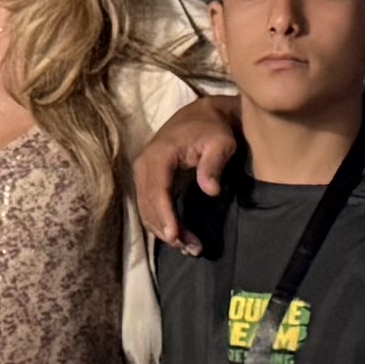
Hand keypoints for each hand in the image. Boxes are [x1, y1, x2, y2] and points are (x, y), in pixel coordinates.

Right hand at [129, 93, 242, 245]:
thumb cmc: (213, 129)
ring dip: (164, 231)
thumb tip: (211, 190)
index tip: (175, 235)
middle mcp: (144, 164)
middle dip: (167, 230)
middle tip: (190, 248)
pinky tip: (180, 237)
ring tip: (189, 248)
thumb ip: (214, 164)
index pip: (157, 190)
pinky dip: (161, 224)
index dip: (164, 214)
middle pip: (149, 204)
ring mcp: (143, 173)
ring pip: (146, 210)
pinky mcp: (147, 180)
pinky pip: (149, 206)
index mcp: (160, 154)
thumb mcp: (221, 142)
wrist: (202, 115)